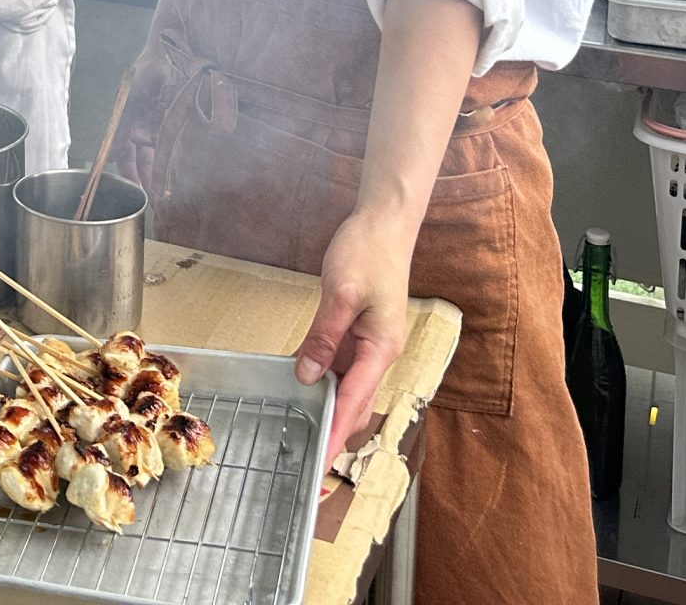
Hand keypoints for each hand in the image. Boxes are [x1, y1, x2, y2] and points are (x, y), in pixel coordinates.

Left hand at [294, 206, 414, 456]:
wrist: (385, 224)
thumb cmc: (368, 253)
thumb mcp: (340, 293)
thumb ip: (324, 337)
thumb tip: (307, 377)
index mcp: (381, 349)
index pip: (356, 402)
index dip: (337, 433)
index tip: (321, 462)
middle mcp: (379, 354)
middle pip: (355, 403)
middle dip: (334, 430)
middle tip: (304, 456)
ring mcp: (370, 345)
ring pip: (348, 387)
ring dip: (328, 408)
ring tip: (301, 432)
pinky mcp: (359, 333)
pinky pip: (341, 366)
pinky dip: (324, 380)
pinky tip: (301, 387)